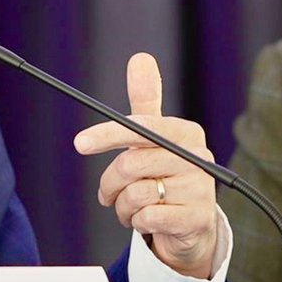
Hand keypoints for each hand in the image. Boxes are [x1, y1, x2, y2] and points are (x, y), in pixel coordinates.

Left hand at [73, 53, 217, 278]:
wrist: (190, 224)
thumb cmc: (165, 173)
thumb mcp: (154, 136)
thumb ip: (146, 99)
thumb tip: (140, 57)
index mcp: (186, 133)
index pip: (141, 129)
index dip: (108, 135)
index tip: (79, 143)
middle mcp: (198, 158)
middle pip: (131, 165)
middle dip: (110, 183)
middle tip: (107, 193)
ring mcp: (201, 189)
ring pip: (136, 195)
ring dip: (123, 207)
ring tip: (131, 208)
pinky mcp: (199, 219)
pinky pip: (148, 219)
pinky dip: (138, 222)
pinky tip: (147, 221)